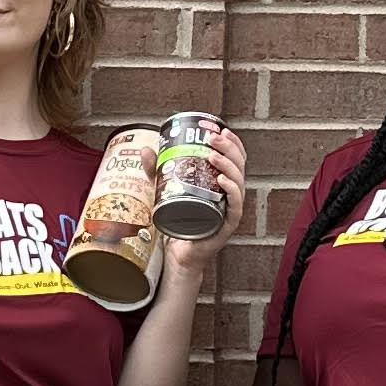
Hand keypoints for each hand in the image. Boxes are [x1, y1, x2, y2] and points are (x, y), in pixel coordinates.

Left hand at [155, 121, 248, 270]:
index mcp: (222, 185)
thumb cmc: (178, 224)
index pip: (235, 159)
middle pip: (239, 166)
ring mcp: (230, 210)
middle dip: (229, 148)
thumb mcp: (164, 191)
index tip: (220, 130)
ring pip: (238, 182)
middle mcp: (230, 195)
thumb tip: (146, 150)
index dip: (232, 143)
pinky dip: (232, 191)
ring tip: (213, 155)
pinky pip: (235, 206)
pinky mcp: (226, 225)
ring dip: (229, 165)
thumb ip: (156, 172)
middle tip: (213, 137)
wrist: (178, 255)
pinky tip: (222, 180)